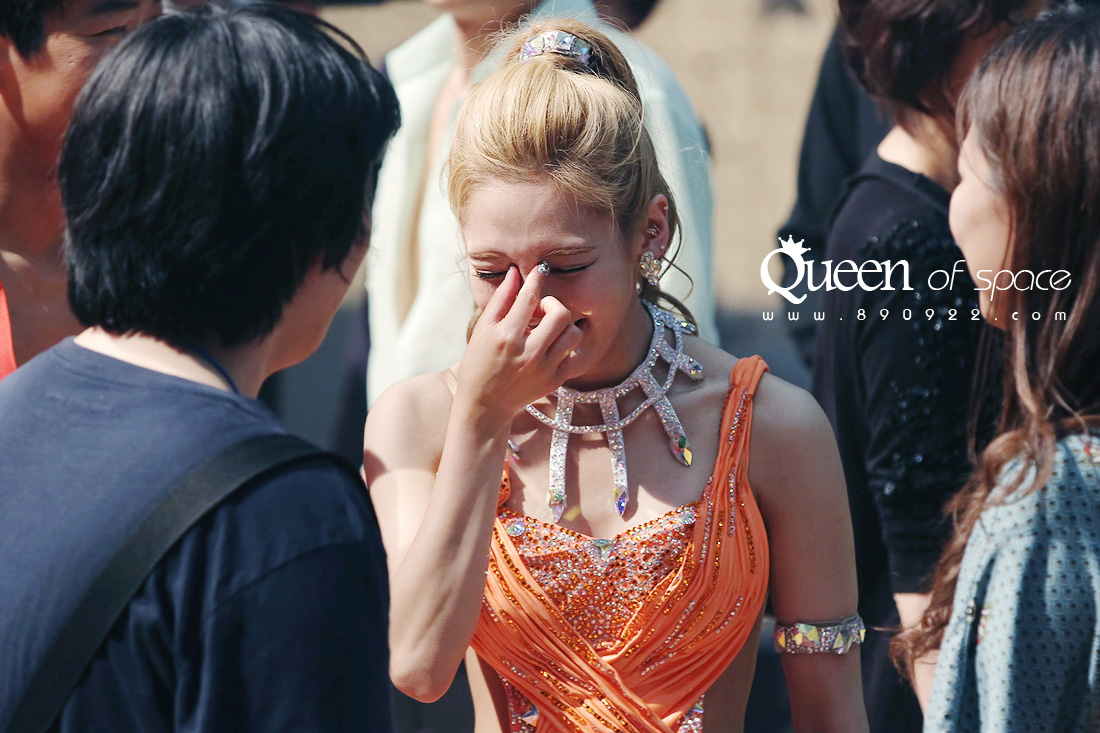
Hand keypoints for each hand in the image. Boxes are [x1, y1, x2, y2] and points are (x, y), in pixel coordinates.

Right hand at [456, 264, 582, 420]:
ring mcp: (544, 369)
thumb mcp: (483, 330)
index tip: (541, 269)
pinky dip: (567, 345)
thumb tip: (515, 273)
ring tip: (549, 329)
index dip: (537, 278)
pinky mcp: (555, 381)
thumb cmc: (479, 364)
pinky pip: (574, 354)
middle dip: (553, 305)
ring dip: (563, 326)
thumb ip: (501, 300)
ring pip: (573, 334)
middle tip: (541, 311)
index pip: (529, 298)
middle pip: (560, 314)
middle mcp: (527, 353)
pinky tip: (554, 345)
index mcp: (506, 336)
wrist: (485, 406)